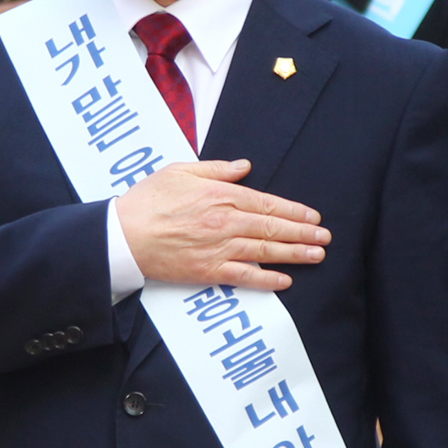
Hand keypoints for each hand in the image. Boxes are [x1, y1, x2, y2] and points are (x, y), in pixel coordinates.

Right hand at [113, 158, 328, 290]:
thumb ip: (216, 169)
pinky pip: (244, 277)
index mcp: (221, 196)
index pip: (268, 204)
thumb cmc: (148, 200)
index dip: (294, 211)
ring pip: (266, 252)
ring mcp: (218, 249)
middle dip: (304, 233)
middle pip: (273, 229)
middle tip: (325, 238)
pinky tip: (285, 281)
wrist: (122, 234)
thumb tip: (244, 167)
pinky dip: (266, 280)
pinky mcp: (207, 272)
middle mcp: (226, 222)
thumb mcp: (180, 171)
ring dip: (295, 254)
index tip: (313, 216)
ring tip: (317, 255)